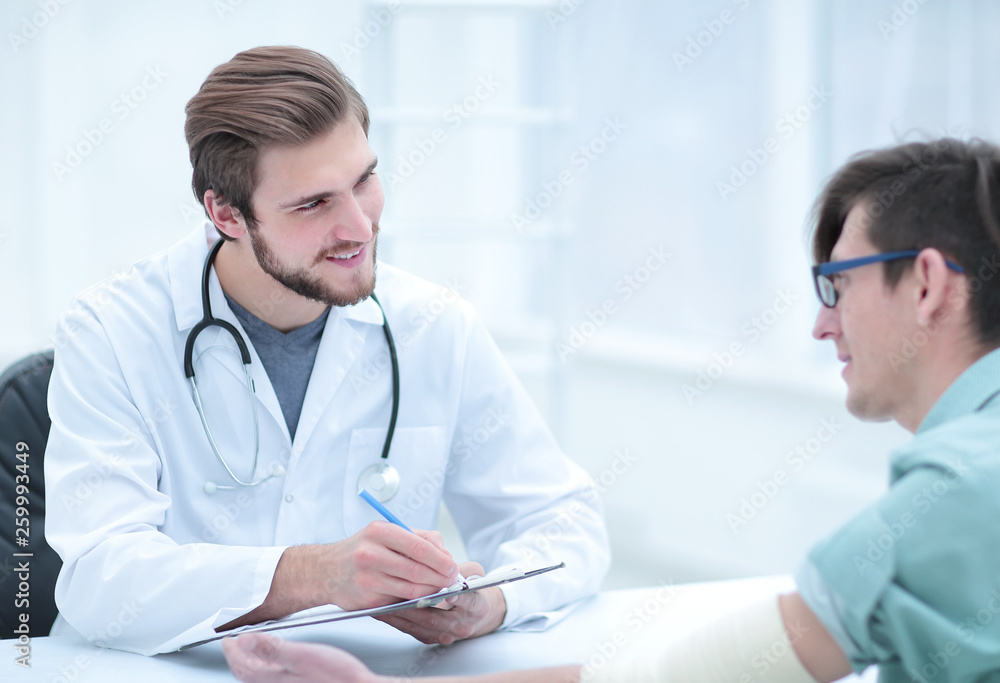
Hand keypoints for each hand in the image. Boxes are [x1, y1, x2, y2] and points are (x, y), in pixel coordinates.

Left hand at [223, 633, 375, 682]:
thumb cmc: (336, 676)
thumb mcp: (303, 656)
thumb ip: (272, 648)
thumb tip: (245, 641)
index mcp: (275, 678)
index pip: (243, 666)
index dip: (232, 652)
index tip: (227, 639)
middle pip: (249, 673)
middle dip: (239, 657)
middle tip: (234, 644)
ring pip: (261, 676)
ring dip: (253, 661)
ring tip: (251, 648)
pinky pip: (274, 677)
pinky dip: (268, 666)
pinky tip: (278, 660)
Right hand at [321, 523, 459, 609]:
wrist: (325, 570)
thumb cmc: (362, 549)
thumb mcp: (387, 533)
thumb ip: (420, 539)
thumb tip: (446, 555)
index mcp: (380, 531)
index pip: (419, 546)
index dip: (441, 559)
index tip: (453, 566)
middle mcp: (371, 553)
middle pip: (418, 569)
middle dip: (440, 577)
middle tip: (451, 580)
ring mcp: (368, 578)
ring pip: (412, 589)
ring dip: (431, 590)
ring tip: (440, 588)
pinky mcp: (367, 599)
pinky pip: (400, 601)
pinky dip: (416, 600)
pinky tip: (421, 595)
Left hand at [375, 561, 506, 644]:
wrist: (477, 614)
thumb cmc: (472, 589)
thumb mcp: (474, 573)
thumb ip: (461, 567)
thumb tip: (441, 560)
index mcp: (478, 606)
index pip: (469, 602)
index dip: (459, 599)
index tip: (449, 594)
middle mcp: (463, 624)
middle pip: (437, 619)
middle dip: (415, 608)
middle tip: (398, 597)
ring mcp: (447, 635)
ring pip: (421, 627)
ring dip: (400, 616)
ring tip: (383, 604)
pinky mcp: (432, 639)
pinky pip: (412, 631)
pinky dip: (397, 621)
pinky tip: (384, 611)